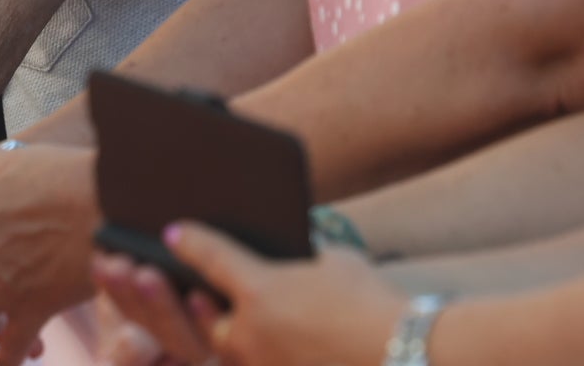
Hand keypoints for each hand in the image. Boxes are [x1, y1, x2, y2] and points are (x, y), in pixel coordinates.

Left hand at [95, 227, 404, 365]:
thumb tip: (290, 244)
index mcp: (259, 289)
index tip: (172, 231)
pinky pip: (255, 364)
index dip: (188, 241)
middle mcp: (250, 332)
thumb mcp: (337, 262)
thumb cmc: (377, 304)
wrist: (411, 357)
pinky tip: (264, 344)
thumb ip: (303, 253)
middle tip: (176, 282)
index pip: (208, 256)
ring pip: (228, 350)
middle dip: (193, 300)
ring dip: (221, 332)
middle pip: (205, 314)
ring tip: (223, 318)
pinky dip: (254, 354)